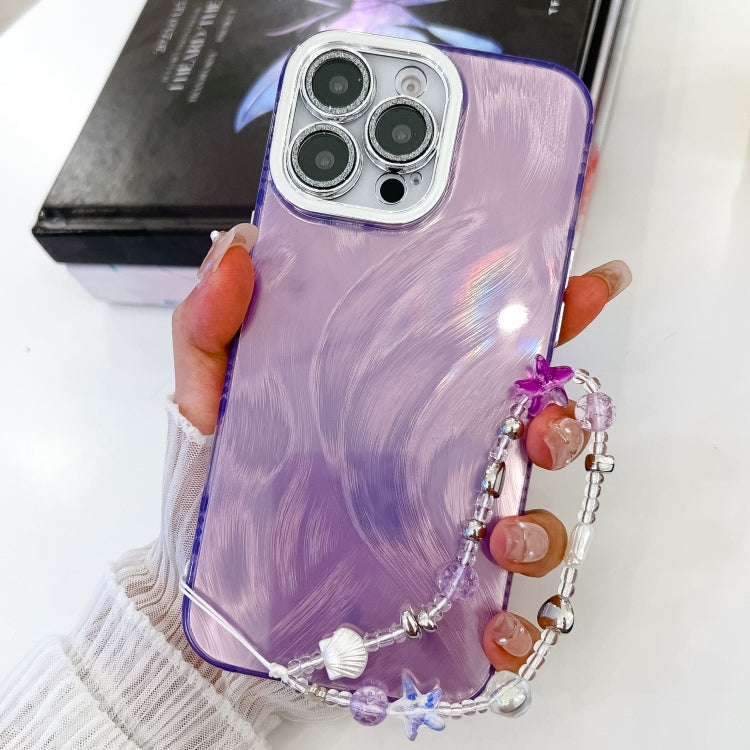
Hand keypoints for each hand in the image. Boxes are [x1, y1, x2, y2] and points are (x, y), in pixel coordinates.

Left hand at [172, 224, 631, 672]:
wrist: (208, 581)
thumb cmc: (217, 477)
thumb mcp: (210, 392)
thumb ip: (215, 323)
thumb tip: (240, 252)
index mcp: (402, 395)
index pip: (486, 345)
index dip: (544, 311)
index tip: (583, 285)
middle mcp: (438, 454)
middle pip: (533, 426)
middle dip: (559, 420)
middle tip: (541, 422)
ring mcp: (444, 523)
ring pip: (532, 514)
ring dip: (540, 522)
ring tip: (504, 534)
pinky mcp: (438, 591)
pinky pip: (503, 609)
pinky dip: (519, 625)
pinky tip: (499, 628)